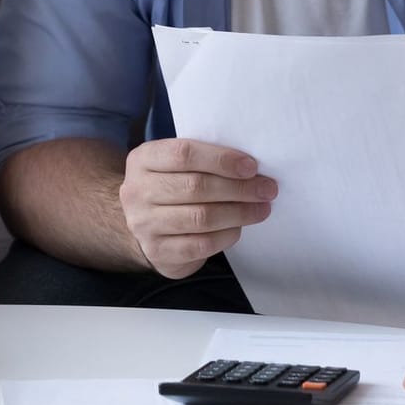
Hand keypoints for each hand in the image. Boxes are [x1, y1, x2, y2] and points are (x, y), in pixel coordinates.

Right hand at [119, 138, 276, 277]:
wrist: (143, 224)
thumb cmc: (170, 187)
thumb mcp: (174, 165)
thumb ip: (202, 160)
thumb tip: (250, 166)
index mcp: (143, 159)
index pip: (183, 154)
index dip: (221, 159)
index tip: (251, 166)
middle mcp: (138, 191)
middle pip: (195, 186)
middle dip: (238, 188)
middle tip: (266, 189)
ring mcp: (145, 224)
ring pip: (201, 217)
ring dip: (239, 212)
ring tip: (261, 208)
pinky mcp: (158, 251)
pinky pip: (201, 244)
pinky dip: (226, 235)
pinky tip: (239, 228)